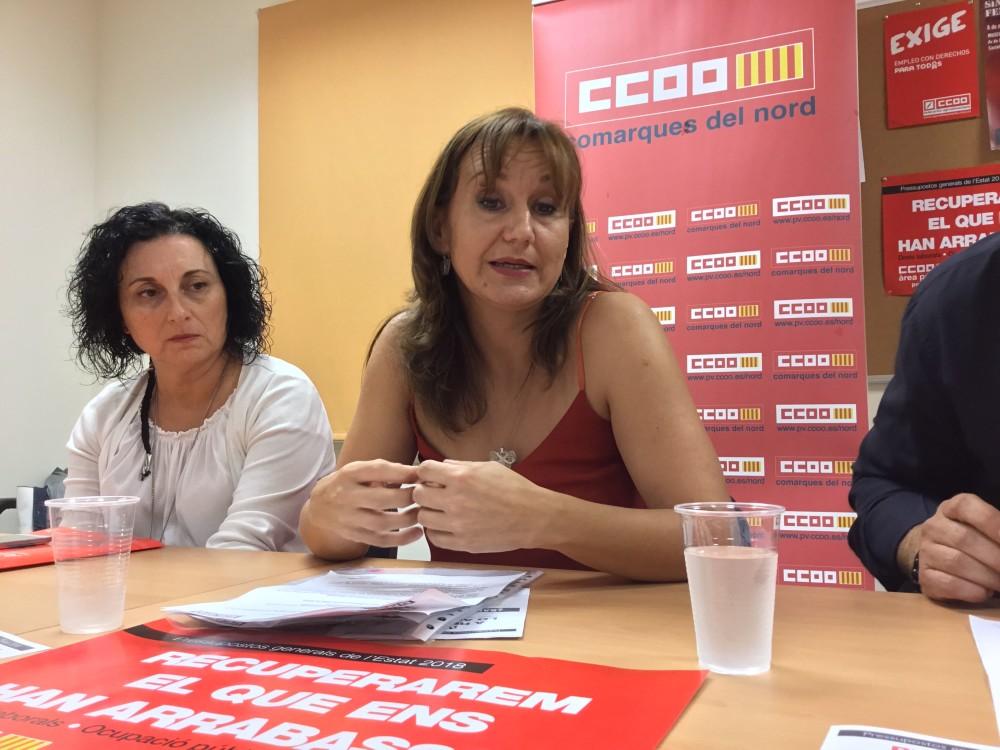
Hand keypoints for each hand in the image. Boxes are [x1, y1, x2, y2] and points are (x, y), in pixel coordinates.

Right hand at [307, 460, 422, 547]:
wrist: (319, 507)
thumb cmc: (349, 484)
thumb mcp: (359, 469)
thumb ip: (384, 470)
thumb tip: (416, 473)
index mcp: (350, 474)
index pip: (378, 471)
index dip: (403, 473)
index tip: (421, 475)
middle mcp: (347, 496)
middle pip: (382, 499)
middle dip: (408, 497)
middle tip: (424, 495)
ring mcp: (349, 519)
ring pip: (382, 523)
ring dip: (408, 519)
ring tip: (422, 513)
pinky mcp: (354, 535)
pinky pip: (380, 540)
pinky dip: (401, 539)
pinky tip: (417, 532)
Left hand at [412, 460, 556, 552]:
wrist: (534, 517)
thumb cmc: (515, 489)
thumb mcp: (489, 468)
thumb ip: (462, 466)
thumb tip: (442, 466)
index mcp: (462, 478)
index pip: (424, 470)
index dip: (426, 472)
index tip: (431, 476)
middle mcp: (455, 500)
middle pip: (418, 494)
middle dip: (424, 491)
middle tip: (435, 494)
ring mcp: (457, 524)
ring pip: (422, 518)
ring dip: (429, 512)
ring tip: (441, 511)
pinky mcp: (462, 543)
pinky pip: (434, 538)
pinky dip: (436, 531)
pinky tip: (446, 526)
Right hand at [914, 493, 999, 602]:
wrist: (940, 556)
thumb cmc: (972, 539)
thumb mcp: (985, 527)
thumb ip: (998, 531)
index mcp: (951, 509)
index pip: (966, 507)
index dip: (993, 523)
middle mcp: (934, 527)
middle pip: (964, 539)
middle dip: (996, 557)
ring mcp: (926, 552)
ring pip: (956, 562)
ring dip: (988, 577)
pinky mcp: (925, 577)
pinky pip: (949, 584)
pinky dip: (973, 591)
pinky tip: (985, 592)